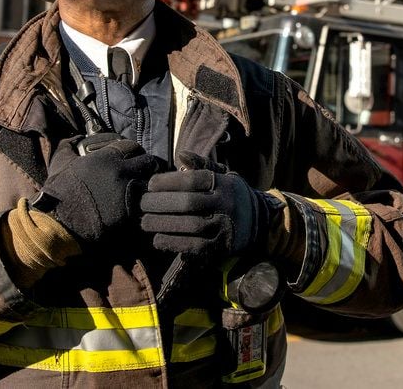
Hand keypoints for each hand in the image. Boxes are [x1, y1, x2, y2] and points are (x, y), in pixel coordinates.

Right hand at [36, 134, 158, 247]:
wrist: (60, 221)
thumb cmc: (60, 190)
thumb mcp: (60, 161)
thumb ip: (70, 144)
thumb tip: (77, 137)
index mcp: (107, 158)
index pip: (133, 146)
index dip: (133, 149)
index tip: (131, 154)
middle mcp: (122, 172)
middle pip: (148, 162)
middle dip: (146, 164)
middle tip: (141, 169)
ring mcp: (128, 192)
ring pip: (150, 183)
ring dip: (147, 183)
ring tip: (141, 186)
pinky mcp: (130, 212)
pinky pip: (145, 202)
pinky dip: (143, 201)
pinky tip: (136, 202)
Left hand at [140, 151, 270, 262]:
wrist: (259, 221)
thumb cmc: (231, 194)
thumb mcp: (223, 175)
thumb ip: (202, 165)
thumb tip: (181, 155)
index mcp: (223, 183)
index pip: (192, 180)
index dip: (168, 182)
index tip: (151, 184)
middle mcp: (225, 203)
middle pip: (188, 203)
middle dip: (160, 204)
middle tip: (143, 204)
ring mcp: (224, 226)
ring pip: (190, 226)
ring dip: (163, 224)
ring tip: (145, 222)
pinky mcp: (221, 246)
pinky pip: (195, 246)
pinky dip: (173, 244)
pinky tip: (157, 240)